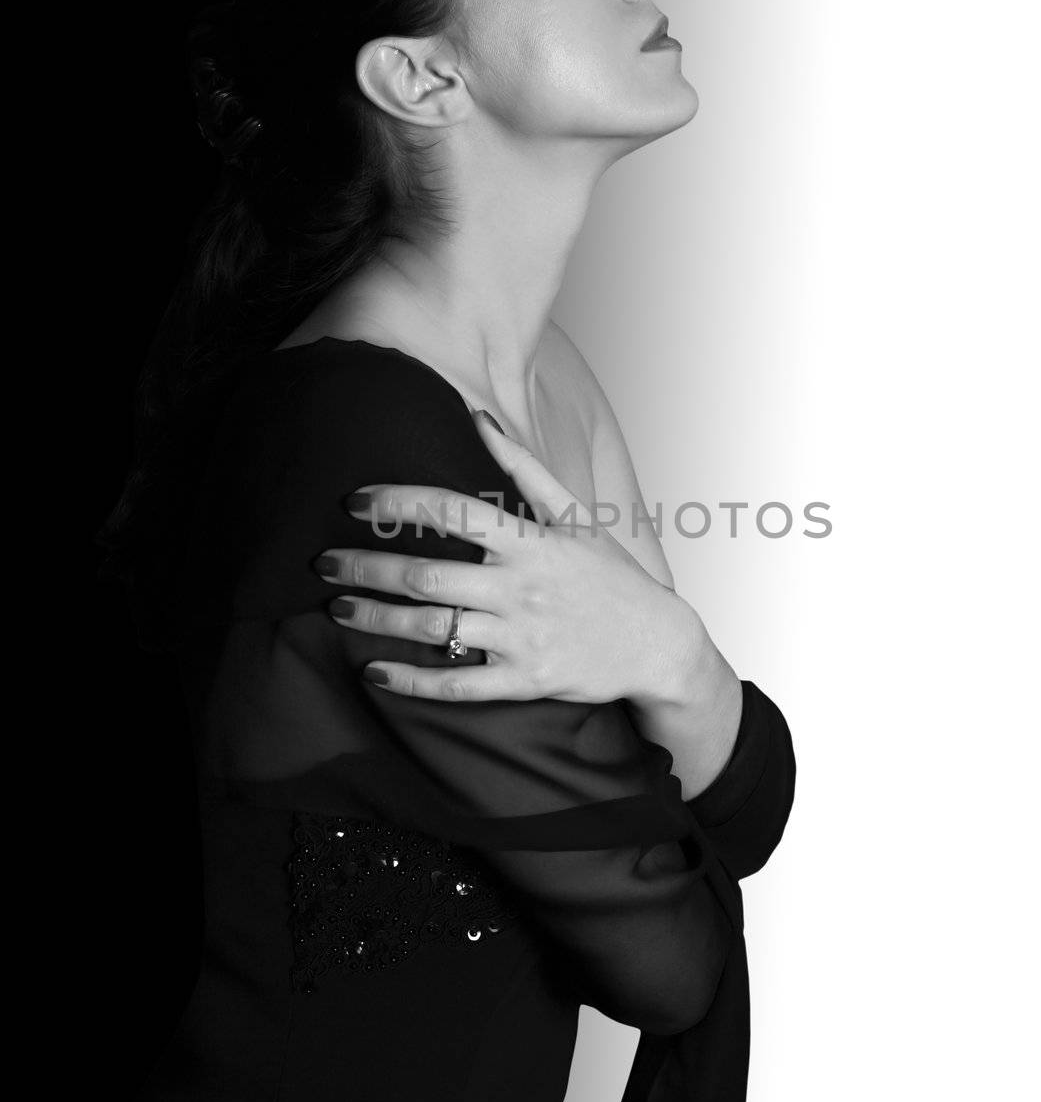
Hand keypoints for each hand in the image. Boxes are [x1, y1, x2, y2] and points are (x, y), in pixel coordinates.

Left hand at [313, 410, 702, 703]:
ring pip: (430, 628)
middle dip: (364, 565)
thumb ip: (523, 467)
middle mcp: (519, 588)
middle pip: (425, 573)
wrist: (657, 645)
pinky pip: (454, 683)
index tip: (355, 500)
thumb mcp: (576, 515)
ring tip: (335, 606)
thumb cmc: (611, 577)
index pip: (452, 512)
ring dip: (374, 617)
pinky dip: (409, 680)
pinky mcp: (521, 680)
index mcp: (530, 542)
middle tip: (321, 560)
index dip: (398, 502)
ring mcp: (519, 637)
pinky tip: (373, 671)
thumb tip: (477, 418)